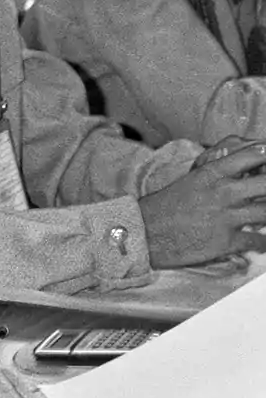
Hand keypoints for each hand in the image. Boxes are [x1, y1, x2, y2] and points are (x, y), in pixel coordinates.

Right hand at [140, 142, 265, 268]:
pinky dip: (263, 242)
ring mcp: (226, 217)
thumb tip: (241, 171)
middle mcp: (222, 192)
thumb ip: (217, 173)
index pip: (253, 155)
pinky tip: (262, 242)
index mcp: (211, 173)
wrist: (144, 232)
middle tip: (265, 192)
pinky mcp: (226, 242)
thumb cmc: (163, 207)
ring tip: (265, 217)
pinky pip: (257, 241)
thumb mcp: (190, 180)